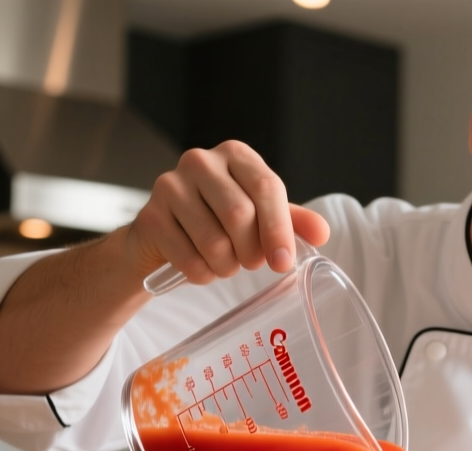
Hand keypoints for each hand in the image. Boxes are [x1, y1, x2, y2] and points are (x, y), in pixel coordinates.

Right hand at [125, 140, 331, 284]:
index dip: (279, 229)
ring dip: (226, 267)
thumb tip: (322, 232)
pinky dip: (202, 275)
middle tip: (249, 264)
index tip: (284, 262)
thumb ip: (290, 221)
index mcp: (235, 154)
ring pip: (214, 242)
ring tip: (224, 264)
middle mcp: (200, 161)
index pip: (266, 188)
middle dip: (251, 252)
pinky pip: (188, 259)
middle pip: (240, 215)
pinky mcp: (149, 216)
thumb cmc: (216, 222)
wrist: (163, 238)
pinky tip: (201, 267)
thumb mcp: (259, 217)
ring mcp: (170, 185)